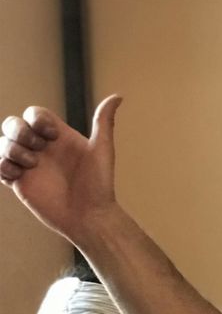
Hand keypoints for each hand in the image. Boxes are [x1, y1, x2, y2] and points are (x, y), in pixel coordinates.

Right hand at [0, 94, 121, 238]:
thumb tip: (117, 96)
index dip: (37, 119)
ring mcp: (28, 164)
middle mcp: (41, 148)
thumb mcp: (102, 151)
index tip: (52, 135)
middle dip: (19, 131)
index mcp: (57, 137)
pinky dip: (2, 166)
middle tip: (38, 150)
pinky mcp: (19, 181)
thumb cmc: (99, 185)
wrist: (89, 217)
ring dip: (11, 149)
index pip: (34, 114)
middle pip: (12, 124)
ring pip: (3, 143)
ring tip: (30, 165)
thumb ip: (103, 123)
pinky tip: (18, 176)